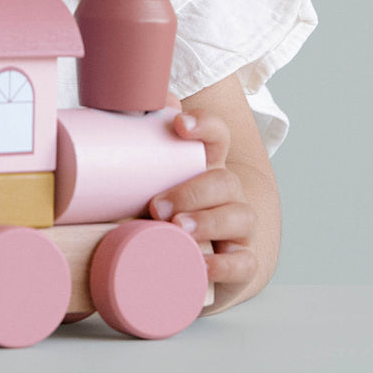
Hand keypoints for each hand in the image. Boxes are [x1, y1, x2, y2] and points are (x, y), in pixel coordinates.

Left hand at [148, 104, 257, 290]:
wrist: (183, 258)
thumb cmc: (161, 208)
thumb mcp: (148, 178)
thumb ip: (140, 146)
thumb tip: (129, 108)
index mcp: (205, 165)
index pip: (217, 136)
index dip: (205, 125)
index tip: (179, 124)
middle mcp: (227, 193)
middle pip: (224, 180)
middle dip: (192, 191)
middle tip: (156, 206)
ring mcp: (238, 227)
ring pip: (240, 217)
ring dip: (208, 222)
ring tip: (177, 228)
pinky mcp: (241, 262)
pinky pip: (244, 262)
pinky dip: (224, 265)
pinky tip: (200, 264)